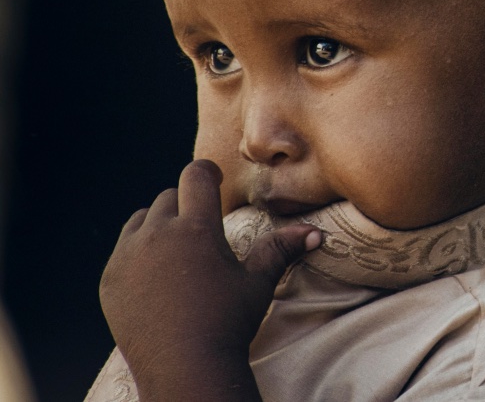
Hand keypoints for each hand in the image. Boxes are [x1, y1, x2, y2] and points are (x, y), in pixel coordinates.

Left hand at [99, 160, 320, 401]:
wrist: (185, 368)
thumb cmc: (228, 323)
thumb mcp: (257, 283)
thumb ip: (281, 249)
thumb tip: (316, 233)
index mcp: (196, 228)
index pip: (195, 175)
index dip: (207, 172)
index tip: (214, 179)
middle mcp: (157, 235)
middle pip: (167, 198)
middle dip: (185, 205)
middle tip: (200, 228)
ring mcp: (128, 258)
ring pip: (140, 221)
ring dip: (157, 226)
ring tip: (176, 249)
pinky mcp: (110, 281)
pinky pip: (122, 252)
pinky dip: (137, 254)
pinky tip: (155, 277)